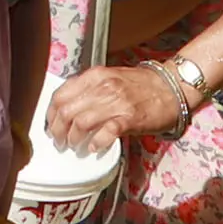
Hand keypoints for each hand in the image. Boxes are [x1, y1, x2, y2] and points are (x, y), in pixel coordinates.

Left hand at [44, 64, 189, 149]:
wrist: (172, 87)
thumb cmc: (142, 85)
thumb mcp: (110, 78)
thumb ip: (89, 90)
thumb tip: (68, 109)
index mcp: (95, 76)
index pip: (60, 95)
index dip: (50, 114)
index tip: (51, 125)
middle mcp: (103, 87)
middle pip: (66, 111)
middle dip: (58, 130)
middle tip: (60, 141)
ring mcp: (117, 102)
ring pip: (81, 122)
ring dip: (73, 138)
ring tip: (74, 146)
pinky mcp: (130, 117)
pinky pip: (106, 132)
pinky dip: (96, 142)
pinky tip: (94, 147)